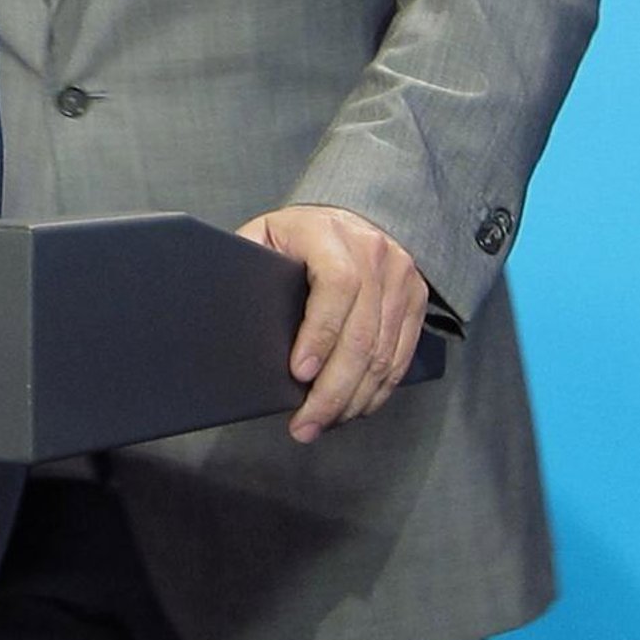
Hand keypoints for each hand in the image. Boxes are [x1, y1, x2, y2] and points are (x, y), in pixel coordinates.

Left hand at [234, 204, 427, 443]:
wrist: (348, 215)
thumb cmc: (296, 236)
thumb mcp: (265, 236)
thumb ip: (250, 265)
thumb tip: (224, 312)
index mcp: (329, 233)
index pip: (337, 285)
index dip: (319, 334)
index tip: (298, 373)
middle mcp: (373, 252)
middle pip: (362, 333)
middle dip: (332, 389)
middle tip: (306, 423)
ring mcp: (400, 277)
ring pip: (383, 353)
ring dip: (353, 398)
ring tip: (323, 423)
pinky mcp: (416, 299)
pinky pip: (400, 357)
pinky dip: (377, 390)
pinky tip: (352, 407)